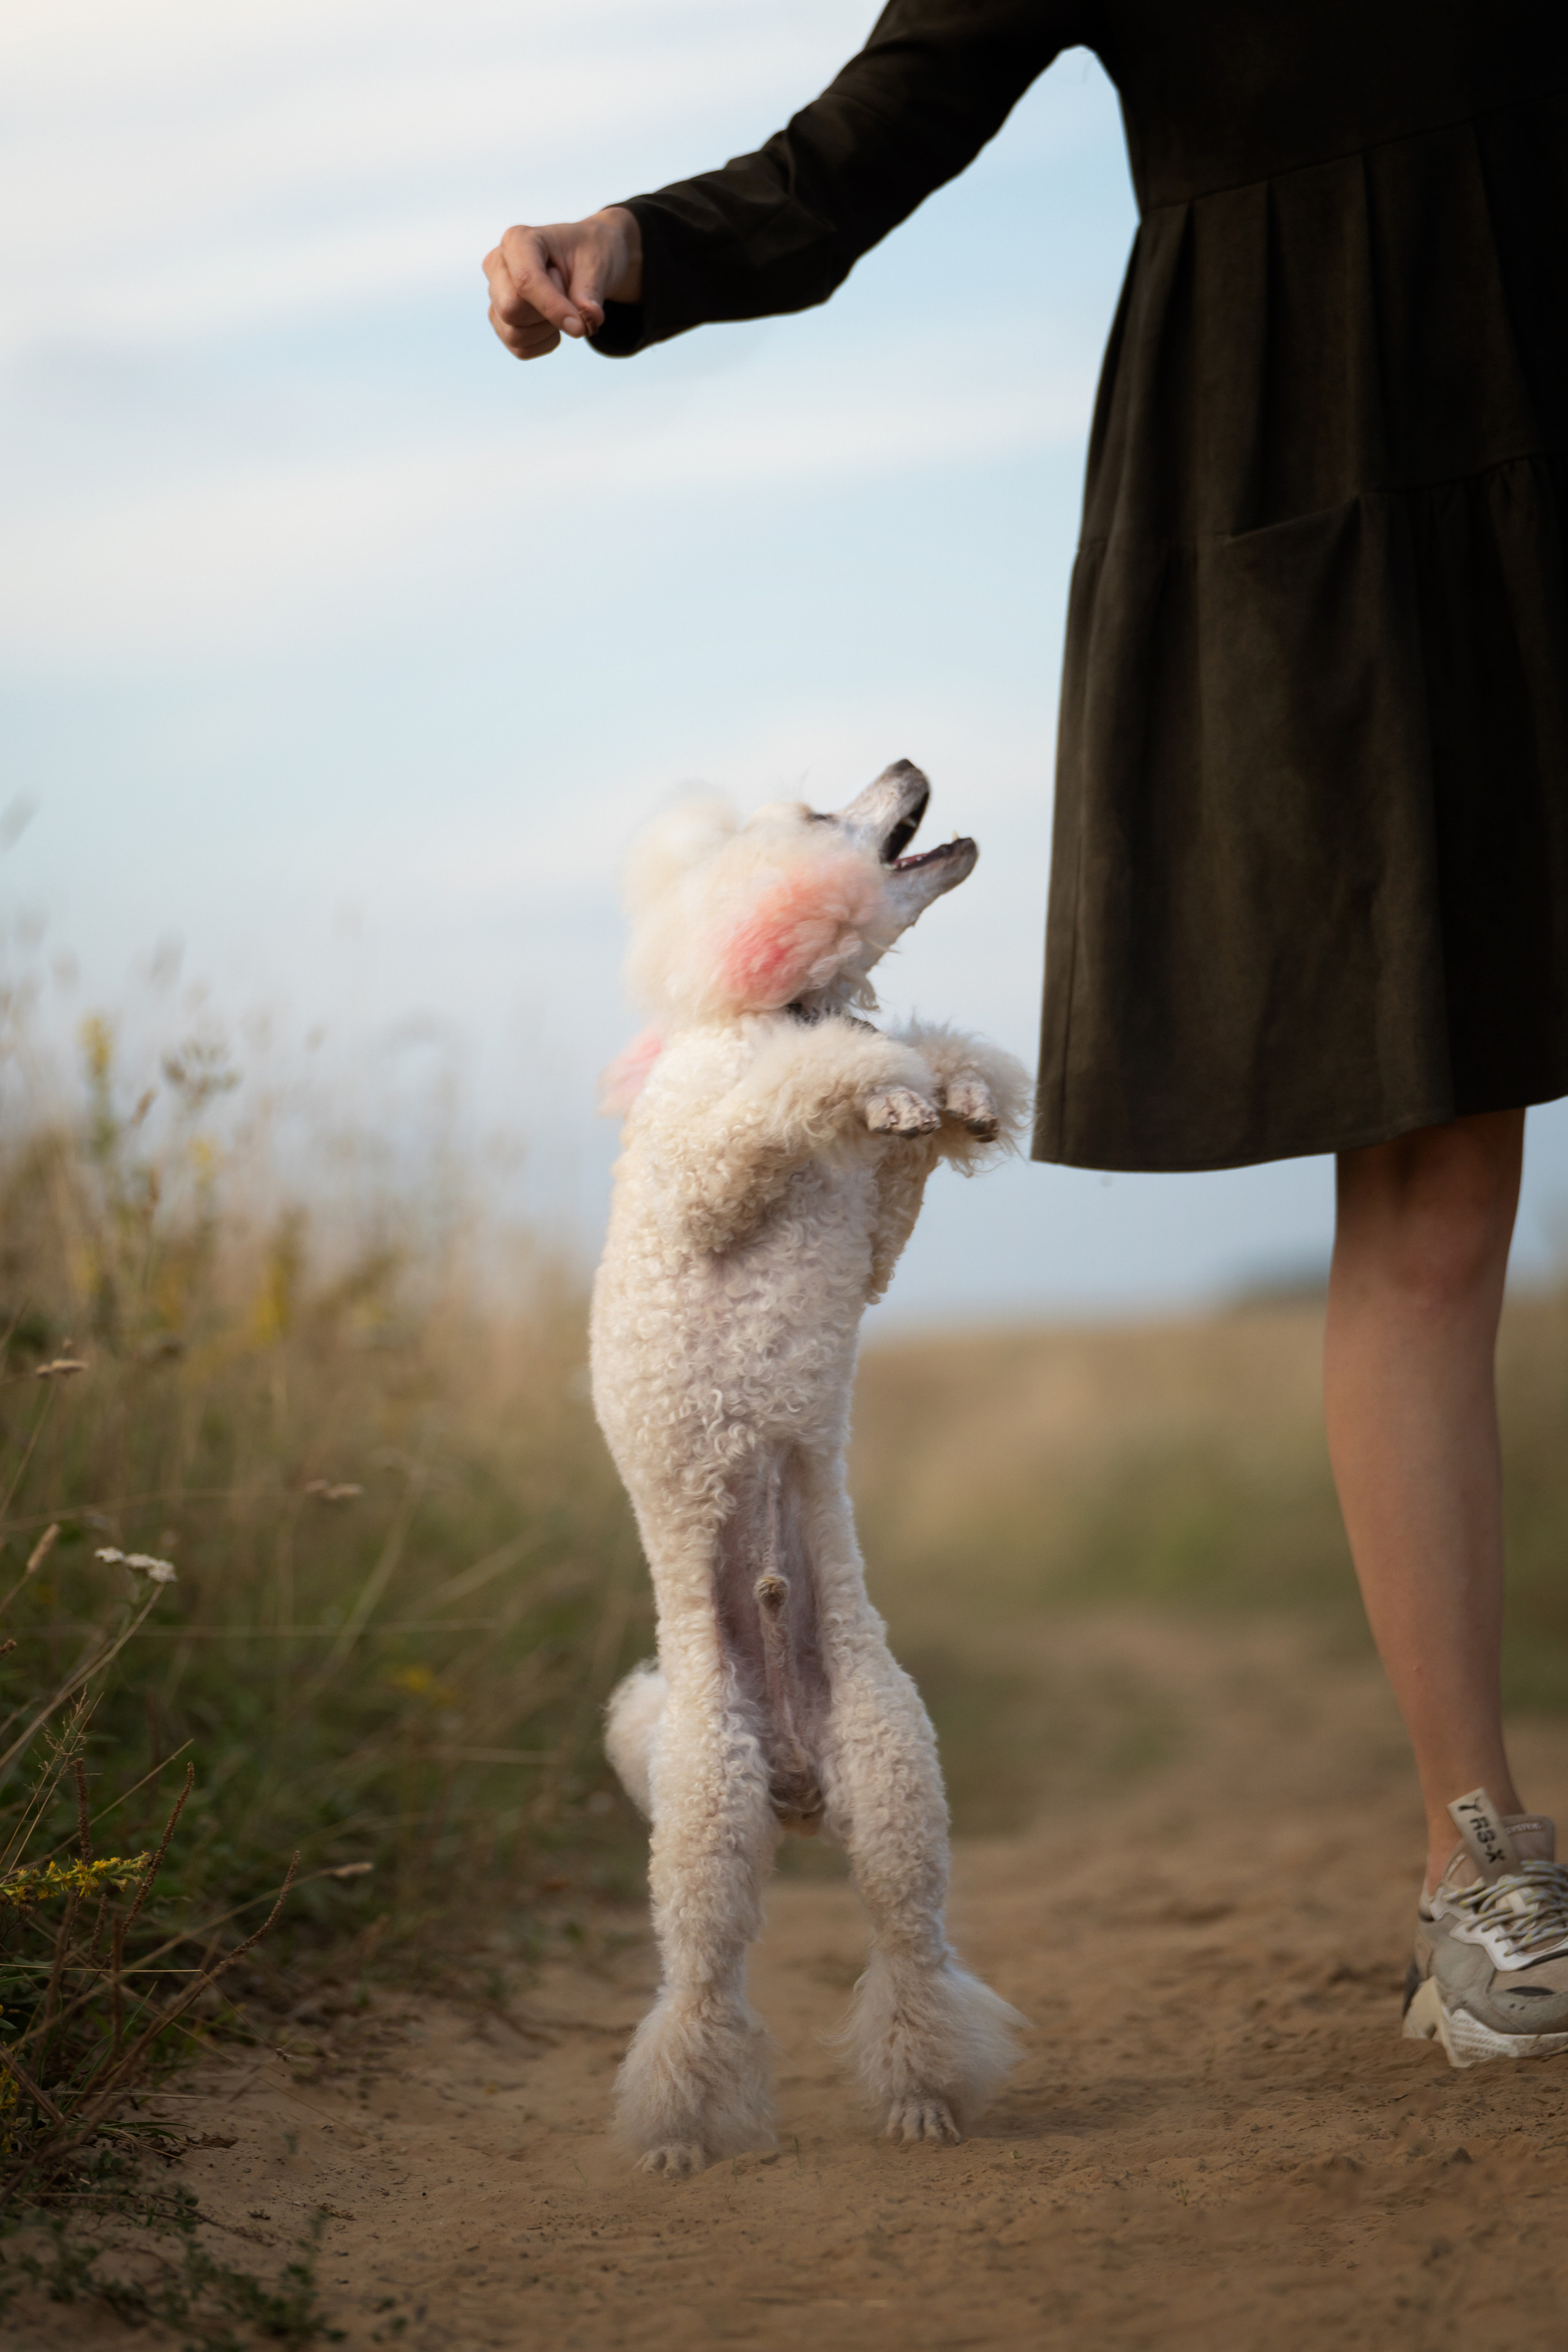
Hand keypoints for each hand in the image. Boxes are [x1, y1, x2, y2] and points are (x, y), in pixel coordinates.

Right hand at [482, 208, 642, 359]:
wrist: (584, 260)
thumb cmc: (588, 254)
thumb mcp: (596, 264)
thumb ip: (589, 291)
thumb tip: (589, 320)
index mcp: (518, 240)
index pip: (524, 281)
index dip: (551, 308)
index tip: (579, 326)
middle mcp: (498, 264)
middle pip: (511, 309)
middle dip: (547, 316)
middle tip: (568, 297)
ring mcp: (495, 293)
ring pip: (514, 334)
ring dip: (547, 330)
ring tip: (561, 307)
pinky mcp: (500, 319)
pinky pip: (520, 348)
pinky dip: (544, 343)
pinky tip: (554, 323)